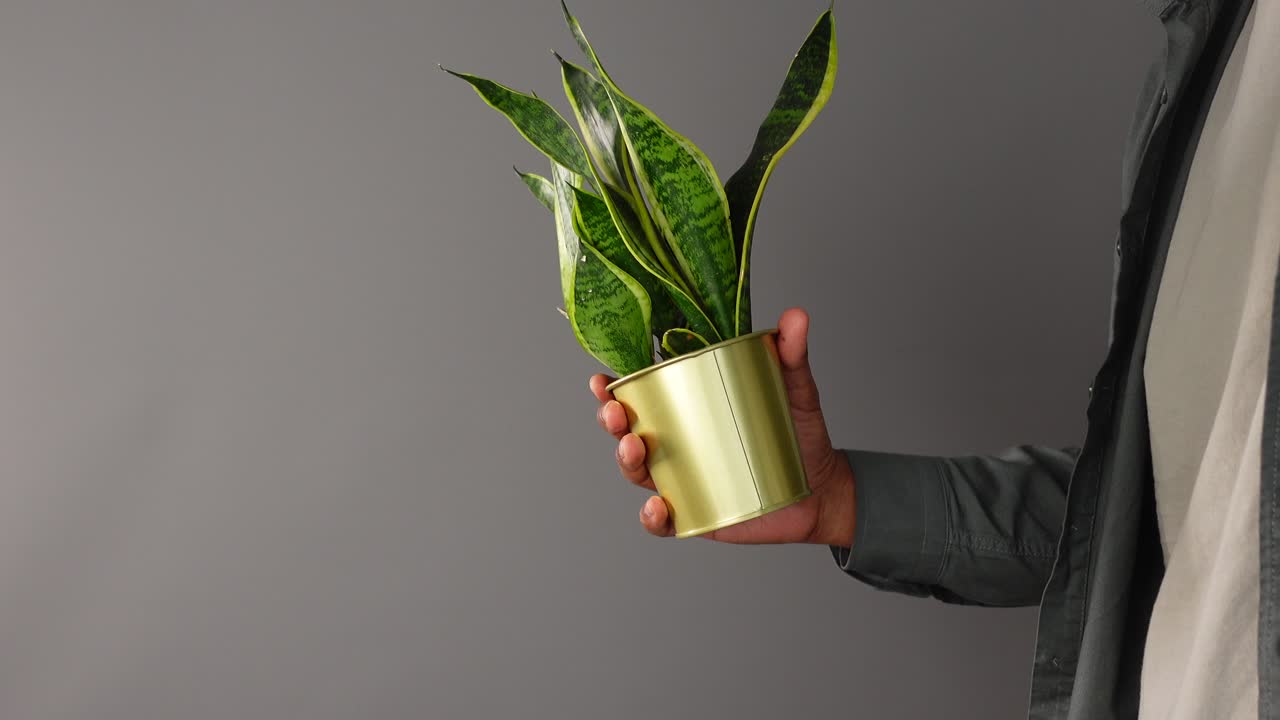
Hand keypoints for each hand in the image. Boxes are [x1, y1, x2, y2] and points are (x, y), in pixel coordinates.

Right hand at [589, 307, 854, 545]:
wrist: (822, 490)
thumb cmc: (800, 435)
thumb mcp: (794, 390)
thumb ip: (791, 355)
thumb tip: (796, 316)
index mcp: (688, 408)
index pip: (639, 394)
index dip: (611, 389)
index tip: (600, 380)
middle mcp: (675, 444)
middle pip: (625, 432)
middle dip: (611, 421)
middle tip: (617, 413)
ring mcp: (682, 479)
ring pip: (637, 471)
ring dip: (626, 460)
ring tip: (637, 448)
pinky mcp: (694, 514)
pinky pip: (661, 521)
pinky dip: (651, 517)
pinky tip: (658, 506)